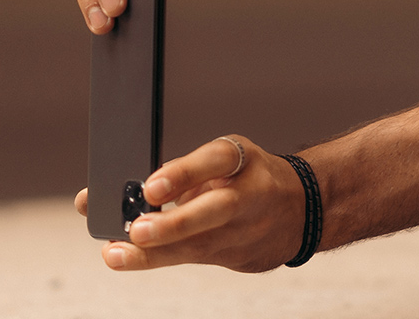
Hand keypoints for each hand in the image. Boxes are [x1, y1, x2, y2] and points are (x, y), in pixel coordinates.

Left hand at [75, 135, 308, 272]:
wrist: (299, 210)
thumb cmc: (248, 178)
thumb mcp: (223, 160)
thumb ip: (183, 172)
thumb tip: (133, 189)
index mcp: (243, 159)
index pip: (217, 159)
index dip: (184, 172)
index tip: (151, 186)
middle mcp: (249, 194)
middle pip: (215, 210)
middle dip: (174, 224)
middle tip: (137, 229)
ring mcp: (246, 230)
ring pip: (201, 246)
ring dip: (155, 253)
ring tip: (118, 254)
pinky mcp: (239, 257)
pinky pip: (196, 260)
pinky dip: (161, 258)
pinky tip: (131, 258)